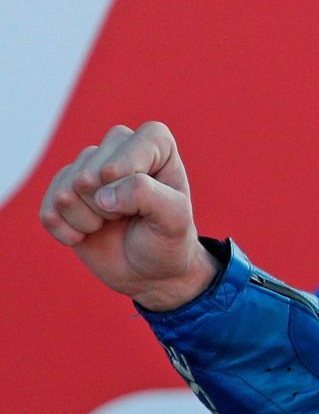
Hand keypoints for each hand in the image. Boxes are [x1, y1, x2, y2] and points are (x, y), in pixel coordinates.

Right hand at [40, 121, 217, 310]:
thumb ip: (147, 195)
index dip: (133, 174)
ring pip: (67, 190)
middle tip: (132, 216)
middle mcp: (118, 148)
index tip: (146, 200)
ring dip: (89, 220)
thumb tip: (101, 194)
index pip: (136, 142)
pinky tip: (86, 235)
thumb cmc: (168, 239)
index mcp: (155, 144)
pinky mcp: (63, 190)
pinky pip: (48, 209)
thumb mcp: (176, 219)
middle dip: (110, 205)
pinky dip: (66, 231)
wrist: (150, 270)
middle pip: (91, 171)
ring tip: (112, 224)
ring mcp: (87, 168)